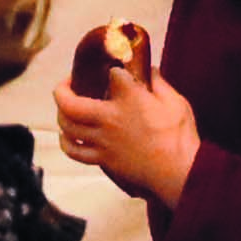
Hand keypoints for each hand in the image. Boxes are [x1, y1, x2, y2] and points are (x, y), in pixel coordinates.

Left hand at [54, 18, 202, 202]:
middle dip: (62, 90)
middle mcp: (109, 120)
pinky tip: (67, 137)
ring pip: (68, 127)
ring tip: (65, 108)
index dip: (113, 68)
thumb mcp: (175, 102)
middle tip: (68, 83)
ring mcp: (103, 142)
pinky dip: (67, 143)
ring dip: (61, 115)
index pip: (111, 74)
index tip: (117, 70)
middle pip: (70, 103)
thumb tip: (150, 71)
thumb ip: (159, 83)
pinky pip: (76, 152)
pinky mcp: (104, 160)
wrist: (179, 172)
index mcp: (128, 100)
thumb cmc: (179, 137)